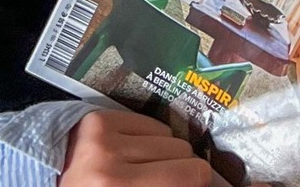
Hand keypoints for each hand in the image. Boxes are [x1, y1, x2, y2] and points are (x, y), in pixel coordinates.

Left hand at [61, 110, 217, 186]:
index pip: (190, 176)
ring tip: (145, 168)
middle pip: (182, 154)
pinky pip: (148, 121)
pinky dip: (147, 137)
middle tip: (165, 178)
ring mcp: (103, 139)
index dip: (199, 182)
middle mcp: (111, 166)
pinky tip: (132, 152)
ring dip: (164, 152)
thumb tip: (202, 180)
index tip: (196, 185)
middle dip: (180, 168)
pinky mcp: (98, 119)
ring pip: (168, 135)